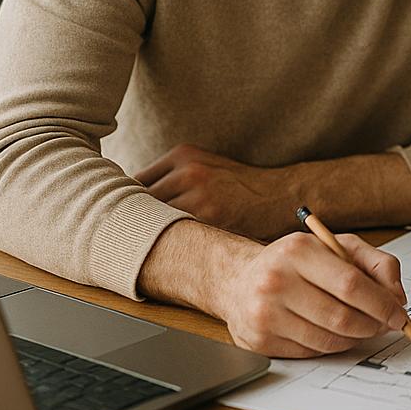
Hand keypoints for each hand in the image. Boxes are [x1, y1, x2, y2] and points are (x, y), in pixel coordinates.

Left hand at [135, 144, 291, 240]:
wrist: (284, 195)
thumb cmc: (243, 187)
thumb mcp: (207, 166)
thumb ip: (174, 177)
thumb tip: (134, 200)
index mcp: (184, 155)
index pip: (136, 182)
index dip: (129, 205)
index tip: (126, 221)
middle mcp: (188, 171)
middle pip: (141, 202)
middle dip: (136, 223)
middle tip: (131, 241)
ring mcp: (200, 195)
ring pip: (156, 221)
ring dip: (150, 237)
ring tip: (149, 252)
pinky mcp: (211, 219)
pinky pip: (178, 235)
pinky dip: (172, 245)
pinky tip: (174, 255)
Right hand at [217, 231, 409, 357]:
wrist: (240, 280)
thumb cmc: (294, 263)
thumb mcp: (336, 246)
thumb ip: (376, 263)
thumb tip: (397, 296)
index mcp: (298, 251)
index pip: (350, 284)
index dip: (381, 303)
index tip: (398, 314)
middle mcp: (276, 281)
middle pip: (341, 316)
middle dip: (373, 325)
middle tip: (385, 324)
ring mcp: (265, 314)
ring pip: (329, 339)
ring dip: (355, 338)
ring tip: (361, 327)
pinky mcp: (260, 341)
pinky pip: (312, 352)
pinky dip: (332, 346)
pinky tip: (333, 332)